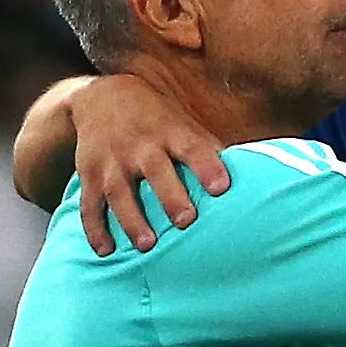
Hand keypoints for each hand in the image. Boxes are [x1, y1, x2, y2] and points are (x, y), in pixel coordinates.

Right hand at [69, 74, 230, 256]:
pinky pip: (89, 205)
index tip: (222, 188)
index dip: (207, 166)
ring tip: (148, 246)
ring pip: (119, 193)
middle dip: (170, 196)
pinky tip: (106, 251)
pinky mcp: (88, 174)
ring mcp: (111, 161)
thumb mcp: (183, 123)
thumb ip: (211, 149)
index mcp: (169, 132)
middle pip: (155, 171)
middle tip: (186, 221)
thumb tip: (257, 174)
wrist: (100, 96)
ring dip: (132, 220)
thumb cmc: (156, 118)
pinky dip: (95, 229)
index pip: (192, 148)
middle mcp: (139, 146)